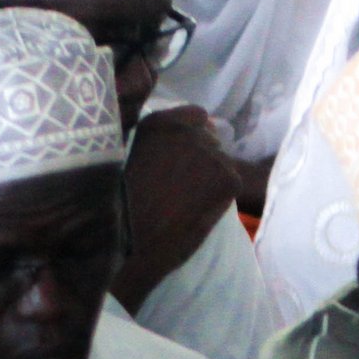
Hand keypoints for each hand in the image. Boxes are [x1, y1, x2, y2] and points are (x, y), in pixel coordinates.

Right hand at [114, 106, 240, 312]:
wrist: (133, 242)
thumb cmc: (126, 204)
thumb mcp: (134, 156)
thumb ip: (162, 141)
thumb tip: (202, 128)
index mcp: (158, 123)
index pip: (197, 115)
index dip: (195, 137)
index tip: (185, 158)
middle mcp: (185, 131)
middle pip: (211, 140)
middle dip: (203, 159)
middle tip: (184, 188)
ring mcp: (208, 152)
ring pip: (223, 162)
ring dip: (212, 178)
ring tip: (188, 202)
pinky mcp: (227, 177)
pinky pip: (232, 183)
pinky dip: (221, 197)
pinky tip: (199, 211)